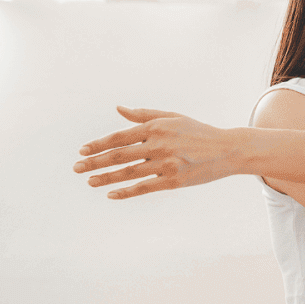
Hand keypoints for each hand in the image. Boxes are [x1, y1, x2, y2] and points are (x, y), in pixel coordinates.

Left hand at [73, 106, 240, 198]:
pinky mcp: (174, 181)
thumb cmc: (198, 132)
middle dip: (95, 162)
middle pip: (119, 156)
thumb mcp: (172, 117)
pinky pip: (144, 187)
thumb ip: (144, 115)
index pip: (119, 137)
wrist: (228, 150)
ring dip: (106, 178)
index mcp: (156, 127)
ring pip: (128, 173)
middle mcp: (159, 145)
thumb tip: (118, 109)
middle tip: (76, 168)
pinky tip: (111, 194)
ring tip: (90, 182)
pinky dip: (126, 192)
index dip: (98, 145)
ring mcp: (167, 164)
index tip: (82, 151)